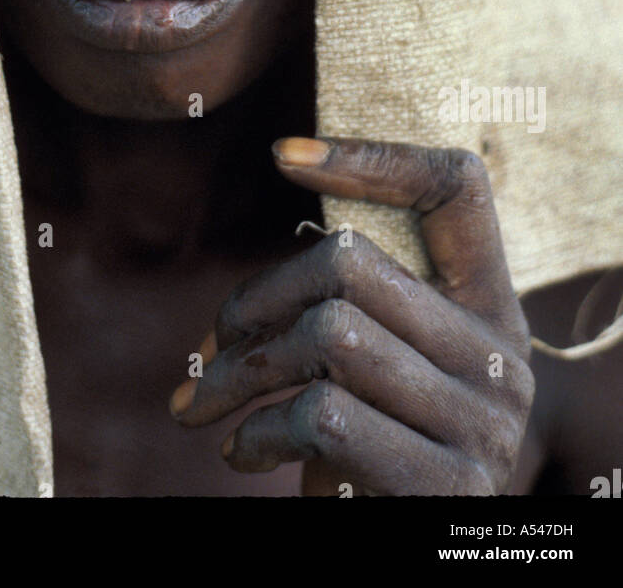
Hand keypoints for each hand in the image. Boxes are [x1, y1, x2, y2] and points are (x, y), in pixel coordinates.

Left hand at [169, 137, 534, 495]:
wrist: (428, 549)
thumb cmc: (384, 449)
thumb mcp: (385, 370)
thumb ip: (356, 311)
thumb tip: (238, 293)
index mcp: (490, 305)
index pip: (456, 188)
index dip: (374, 156)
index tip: (284, 154)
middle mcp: (499, 355)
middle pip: (350, 263)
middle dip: (253, 302)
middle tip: (207, 348)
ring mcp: (481, 424)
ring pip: (329, 335)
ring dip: (238, 373)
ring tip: (203, 401)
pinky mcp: (444, 486)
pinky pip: (323, 417)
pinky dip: (258, 431)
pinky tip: (241, 451)